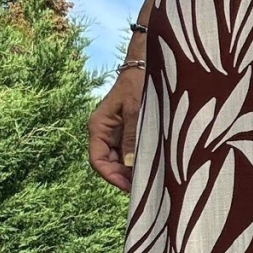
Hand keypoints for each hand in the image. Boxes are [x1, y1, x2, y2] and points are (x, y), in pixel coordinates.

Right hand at [88, 66, 143, 193]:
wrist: (148, 65)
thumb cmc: (139, 84)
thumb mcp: (136, 111)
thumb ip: (132, 137)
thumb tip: (131, 165)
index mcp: (99, 126)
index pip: (97, 160)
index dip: (111, 176)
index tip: (129, 187)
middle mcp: (105, 132)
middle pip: (109, 164)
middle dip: (124, 176)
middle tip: (145, 187)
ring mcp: (117, 133)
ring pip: (121, 160)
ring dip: (133, 170)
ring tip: (152, 179)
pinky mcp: (129, 132)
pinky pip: (131, 152)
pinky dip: (140, 160)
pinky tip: (154, 166)